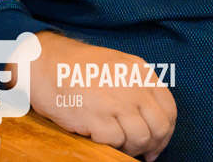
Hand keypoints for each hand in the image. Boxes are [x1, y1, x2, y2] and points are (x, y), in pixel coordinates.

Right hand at [30, 33, 176, 160]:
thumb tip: (150, 120)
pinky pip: (115, 142)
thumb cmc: (76, 66)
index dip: (166, 132)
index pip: (169, 109)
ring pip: (140, 138)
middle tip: (142, 153)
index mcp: (140, 71)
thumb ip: (136, 86)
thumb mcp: (116, 65)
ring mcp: (115, 102)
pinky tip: (99, 136)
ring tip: (118, 144)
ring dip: (131, 148)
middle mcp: (132, 86)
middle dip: (152, 145)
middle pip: (159, 127)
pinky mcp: (96, 117)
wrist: (43, 61)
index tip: (157, 143)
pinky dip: (110, 145)